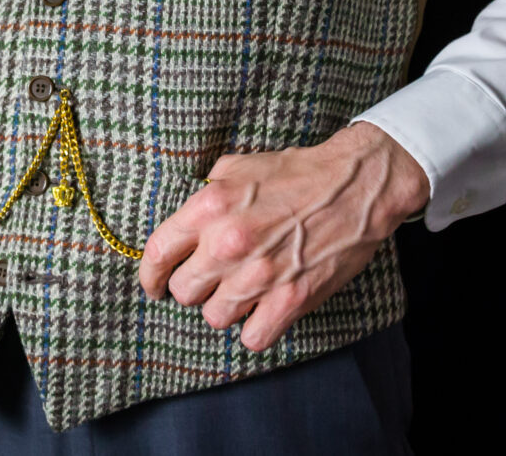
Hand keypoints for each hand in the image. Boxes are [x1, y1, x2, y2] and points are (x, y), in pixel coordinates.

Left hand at [137, 122, 428, 351]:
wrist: (355, 185)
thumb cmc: (296, 173)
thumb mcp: (236, 167)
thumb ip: (204, 195)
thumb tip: (182, 222)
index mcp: (209, 206)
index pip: (157, 253)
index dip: (150, 275)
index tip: (153, 284)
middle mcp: (228, 243)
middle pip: (184, 291)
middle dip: (194, 287)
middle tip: (211, 280)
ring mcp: (260, 274)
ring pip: (215, 317)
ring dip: (225, 308)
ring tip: (241, 291)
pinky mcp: (291, 299)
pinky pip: (254, 337)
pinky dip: (256, 328)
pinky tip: (263, 310)